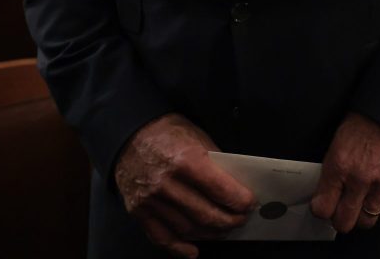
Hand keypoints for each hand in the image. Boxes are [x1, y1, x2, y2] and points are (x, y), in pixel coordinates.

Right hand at [114, 114, 253, 257]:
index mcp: (186, 160)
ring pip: (187, 229)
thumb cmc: (167, 133)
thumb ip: (216, 164)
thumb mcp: (199, 138)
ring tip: (223, 230)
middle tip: (240, 219)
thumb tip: (236, 187)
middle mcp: (166, 183)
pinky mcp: (138, 211)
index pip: (221, 190)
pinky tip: (194, 250)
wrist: (129, 133)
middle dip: (230, 221)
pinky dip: (179, 247)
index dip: (240, 201)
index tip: (249, 204)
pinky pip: (161, 237)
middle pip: (206, 215)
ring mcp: (150, 200)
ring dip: (210, 234)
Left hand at [311, 113, 379, 234]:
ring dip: (363, 215)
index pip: (323, 209)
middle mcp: (360, 179)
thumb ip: (331, 174)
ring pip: (367, 221)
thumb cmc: (362, 125)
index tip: (325, 206)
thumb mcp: (336, 145)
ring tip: (363, 203)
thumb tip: (325, 197)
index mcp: (339, 166)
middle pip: (344, 223)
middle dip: (341, 219)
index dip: (322, 209)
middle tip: (343, 210)